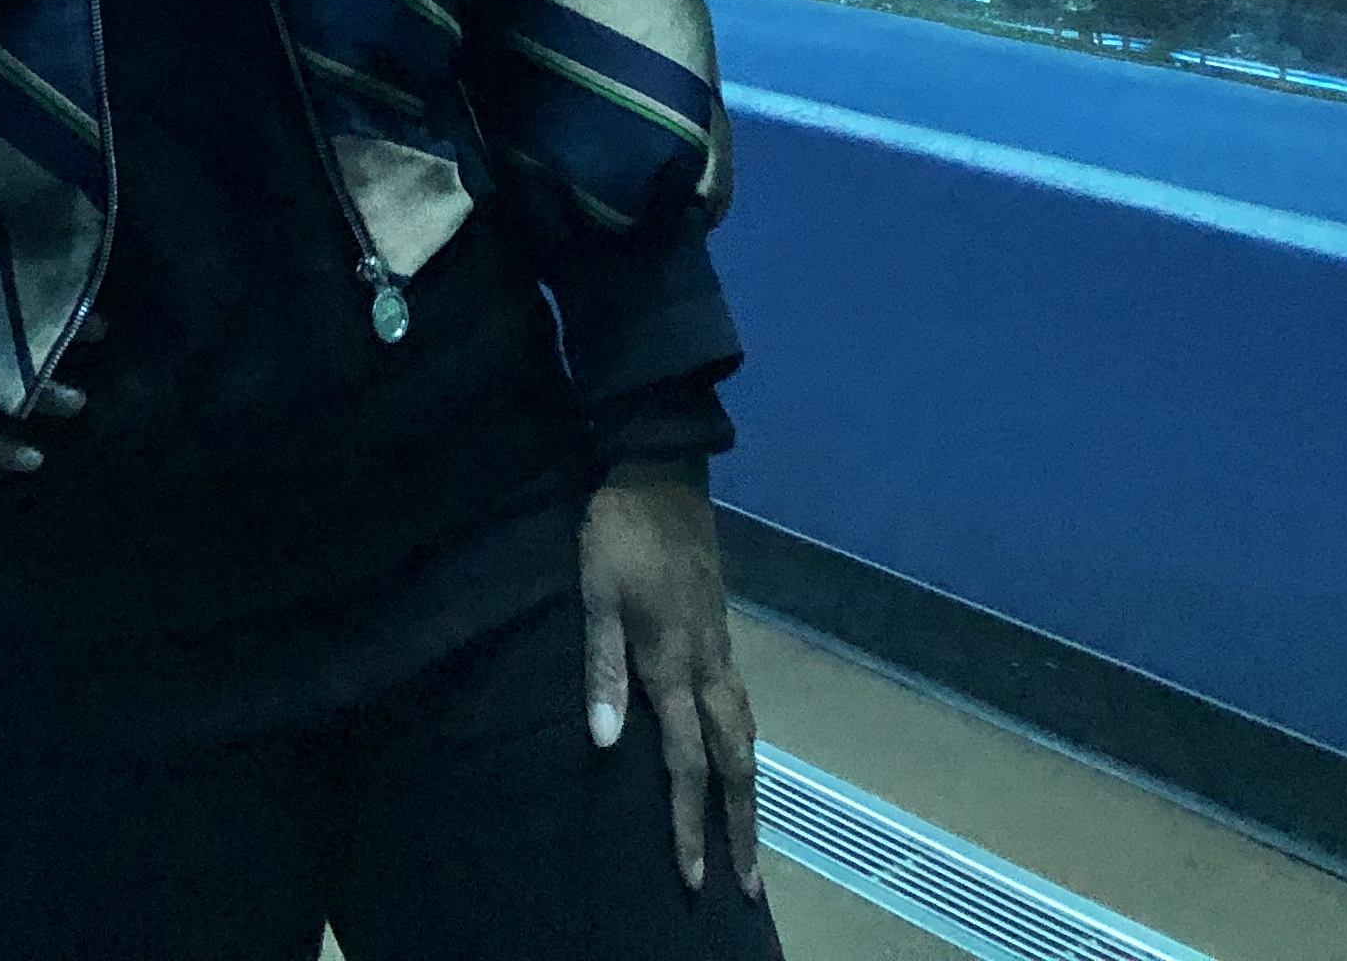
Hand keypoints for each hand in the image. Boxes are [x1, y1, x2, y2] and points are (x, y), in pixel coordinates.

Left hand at [579, 476, 762, 903]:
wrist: (661, 467)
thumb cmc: (619, 529)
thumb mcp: (597, 591)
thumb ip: (602, 666)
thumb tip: (604, 742)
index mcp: (673, 661)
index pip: (686, 761)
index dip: (688, 822)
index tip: (695, 877)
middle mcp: (706, 662)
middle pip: (734, 758)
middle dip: (739, 823)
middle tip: (748, 880)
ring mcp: (719, 643)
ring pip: (746, 731)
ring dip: (749, 787)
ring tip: (749, 832)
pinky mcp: (720, 625)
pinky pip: (742, 701)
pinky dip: (745, 742)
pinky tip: (738, 749)